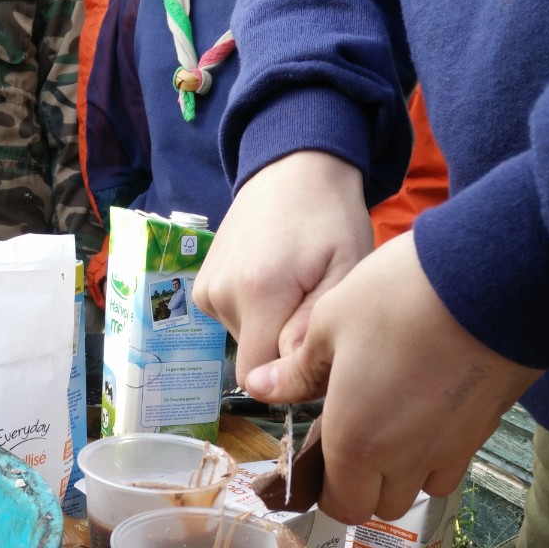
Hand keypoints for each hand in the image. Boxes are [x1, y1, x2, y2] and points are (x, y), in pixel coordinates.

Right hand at [193, 151, 372, 386]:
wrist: (292, 170)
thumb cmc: (331, 219)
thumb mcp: (346, 269)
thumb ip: (317, 324)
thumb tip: (288, 371)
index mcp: (260, 292)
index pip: (260, 378)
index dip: (292, 373)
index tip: (318, 346)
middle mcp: (221, 295)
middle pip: (254, 361)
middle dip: (284, 350)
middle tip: (313, 309)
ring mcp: (206, 291)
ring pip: (245, 342)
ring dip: (272, 330)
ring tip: (296, 289)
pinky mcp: (201, 288)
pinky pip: (233, 323)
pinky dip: (256, 315)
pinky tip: (275, 284)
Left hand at [246, 231, 543, 523]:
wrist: (493, 282)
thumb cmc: (400, 299)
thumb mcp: (331, 323)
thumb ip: (296, 370)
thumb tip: (260, 387)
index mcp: (357, 441)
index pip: (340, 505)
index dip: (328, 490)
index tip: (322, 458)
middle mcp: (405, 458)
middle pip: (383, 506)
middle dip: (366, 484)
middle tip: (356, 433)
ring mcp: (452, 447)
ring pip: (424, 487)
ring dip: (406, 471)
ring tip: (396, 420)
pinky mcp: (486, 427)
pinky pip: (457, 459)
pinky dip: (441, 450)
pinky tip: (433, 405)